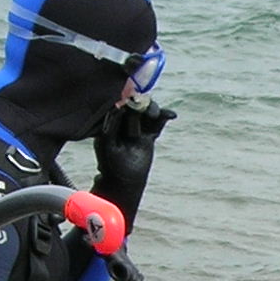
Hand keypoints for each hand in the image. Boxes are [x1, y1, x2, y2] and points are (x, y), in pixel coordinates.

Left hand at [91, 99, 172, 219]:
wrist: (123, 180)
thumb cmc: (109, 162)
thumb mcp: (107, 141)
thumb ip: (113, 124)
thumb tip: (120, 107)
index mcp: (112, 122)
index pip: (122, 105)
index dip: (129, 100)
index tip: (134, 100)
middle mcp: (125, 123)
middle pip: (137, 106)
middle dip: (143, 105)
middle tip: (146, 108)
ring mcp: (138, 129)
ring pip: (148, 114)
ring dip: (154, 110)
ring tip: (156, 114)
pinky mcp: (148, 137)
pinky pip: (157, 125)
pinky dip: (165, 118)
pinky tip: (171, 115)